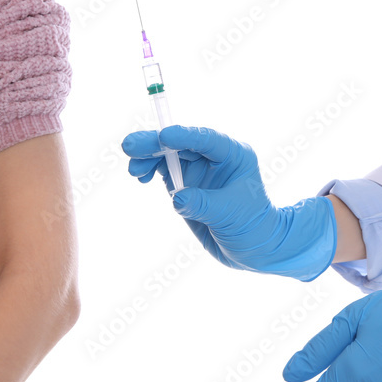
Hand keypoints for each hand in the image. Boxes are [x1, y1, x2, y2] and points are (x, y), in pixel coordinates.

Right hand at [122, 125, 335, 280]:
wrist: (250, 247)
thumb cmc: (251, 226)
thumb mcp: (228, 215)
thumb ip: (202, 204)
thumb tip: (177, 198)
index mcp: (233, 155)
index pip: (206, 139)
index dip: (184, 135)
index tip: (164, 135)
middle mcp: (213, 157)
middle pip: (180, 144)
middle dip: (154, 144)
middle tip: (130, 145)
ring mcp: (197, 168)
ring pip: (167, 154)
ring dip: (147, 157)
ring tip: (133, 169)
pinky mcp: (184, 182)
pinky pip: (162, 169)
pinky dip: (149, 170)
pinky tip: (140, 176)